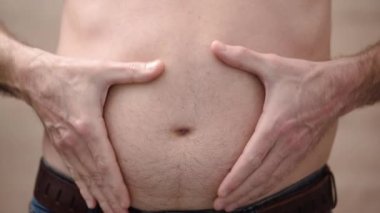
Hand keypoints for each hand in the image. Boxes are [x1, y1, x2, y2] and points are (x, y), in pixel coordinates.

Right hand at [18, 49, 163, 212]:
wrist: (35, 77)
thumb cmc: (70, 74)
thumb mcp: (103, 69)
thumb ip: (133, 71)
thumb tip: (161, 66)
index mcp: (87, 126)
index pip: (104, 163)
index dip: (115, 184)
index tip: (125, 202)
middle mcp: (75, 141)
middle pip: (95, 176)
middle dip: (109, 197)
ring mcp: (66, 145)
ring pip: (85, 177)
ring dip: (98, 196)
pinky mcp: (62, 145)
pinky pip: (74, 171)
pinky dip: (83, 187)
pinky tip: (89, 200)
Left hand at [211, 41, 341, 210]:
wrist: (339, 86)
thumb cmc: (303, 76)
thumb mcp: (272, 64)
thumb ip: (242, 57)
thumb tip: (215, 47)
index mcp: (276, 124)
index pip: (252, 159)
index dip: (236, 178)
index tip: (220, 192)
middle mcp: (286, 142)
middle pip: (260, 176)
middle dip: (239, 193)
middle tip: (219, 207)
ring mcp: (296, 149)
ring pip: (271, 179)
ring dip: (252, 195)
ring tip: (234, 207)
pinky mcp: (302, 151)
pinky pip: (283, 175)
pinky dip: (267, 187)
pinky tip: (256, 194)